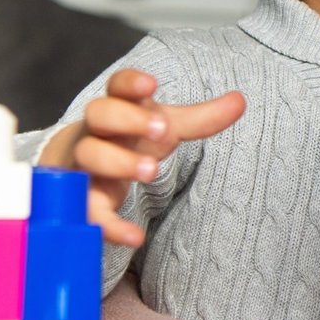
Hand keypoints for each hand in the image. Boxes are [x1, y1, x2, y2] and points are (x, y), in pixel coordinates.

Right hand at [38, 69, 244, 246]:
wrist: (78, 168)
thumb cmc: (129, 138)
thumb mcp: (164, 127)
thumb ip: (201, 118)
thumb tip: (241, 100)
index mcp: (118, 106)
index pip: (117, 86)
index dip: (130, 82)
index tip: (150, 85)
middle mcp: (95, 130)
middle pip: (98, 114)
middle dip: (128, 119)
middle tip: (161, 129)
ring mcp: (83, 163)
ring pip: (89, 156)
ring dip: (118, 161)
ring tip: (151, 171)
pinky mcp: (79, 199)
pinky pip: (87, 210)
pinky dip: (110, 225)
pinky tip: (135, 237)